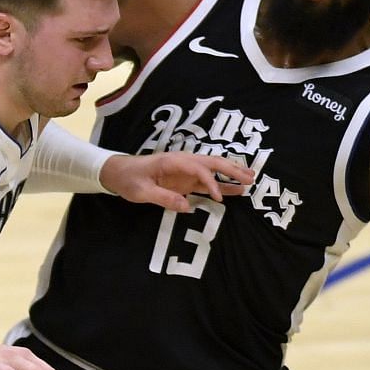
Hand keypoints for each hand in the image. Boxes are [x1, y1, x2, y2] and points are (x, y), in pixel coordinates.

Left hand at [100, 148, 253, 210]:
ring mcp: (186, 171)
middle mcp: (183, 163)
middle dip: (232, 170)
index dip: (212, 182)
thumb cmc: (129, 179)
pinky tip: (235, 190)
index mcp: (173, 162)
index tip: (219, 199)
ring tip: (250, 179)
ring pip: (213, 170)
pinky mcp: (186, 180)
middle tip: (250, 178)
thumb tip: (187, 207)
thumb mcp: (142, 191)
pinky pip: (207, 181)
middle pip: (213, 163)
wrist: (119, 172)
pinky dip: (222, 184)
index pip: (199, 169)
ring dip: (231, 174)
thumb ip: (164, 198)